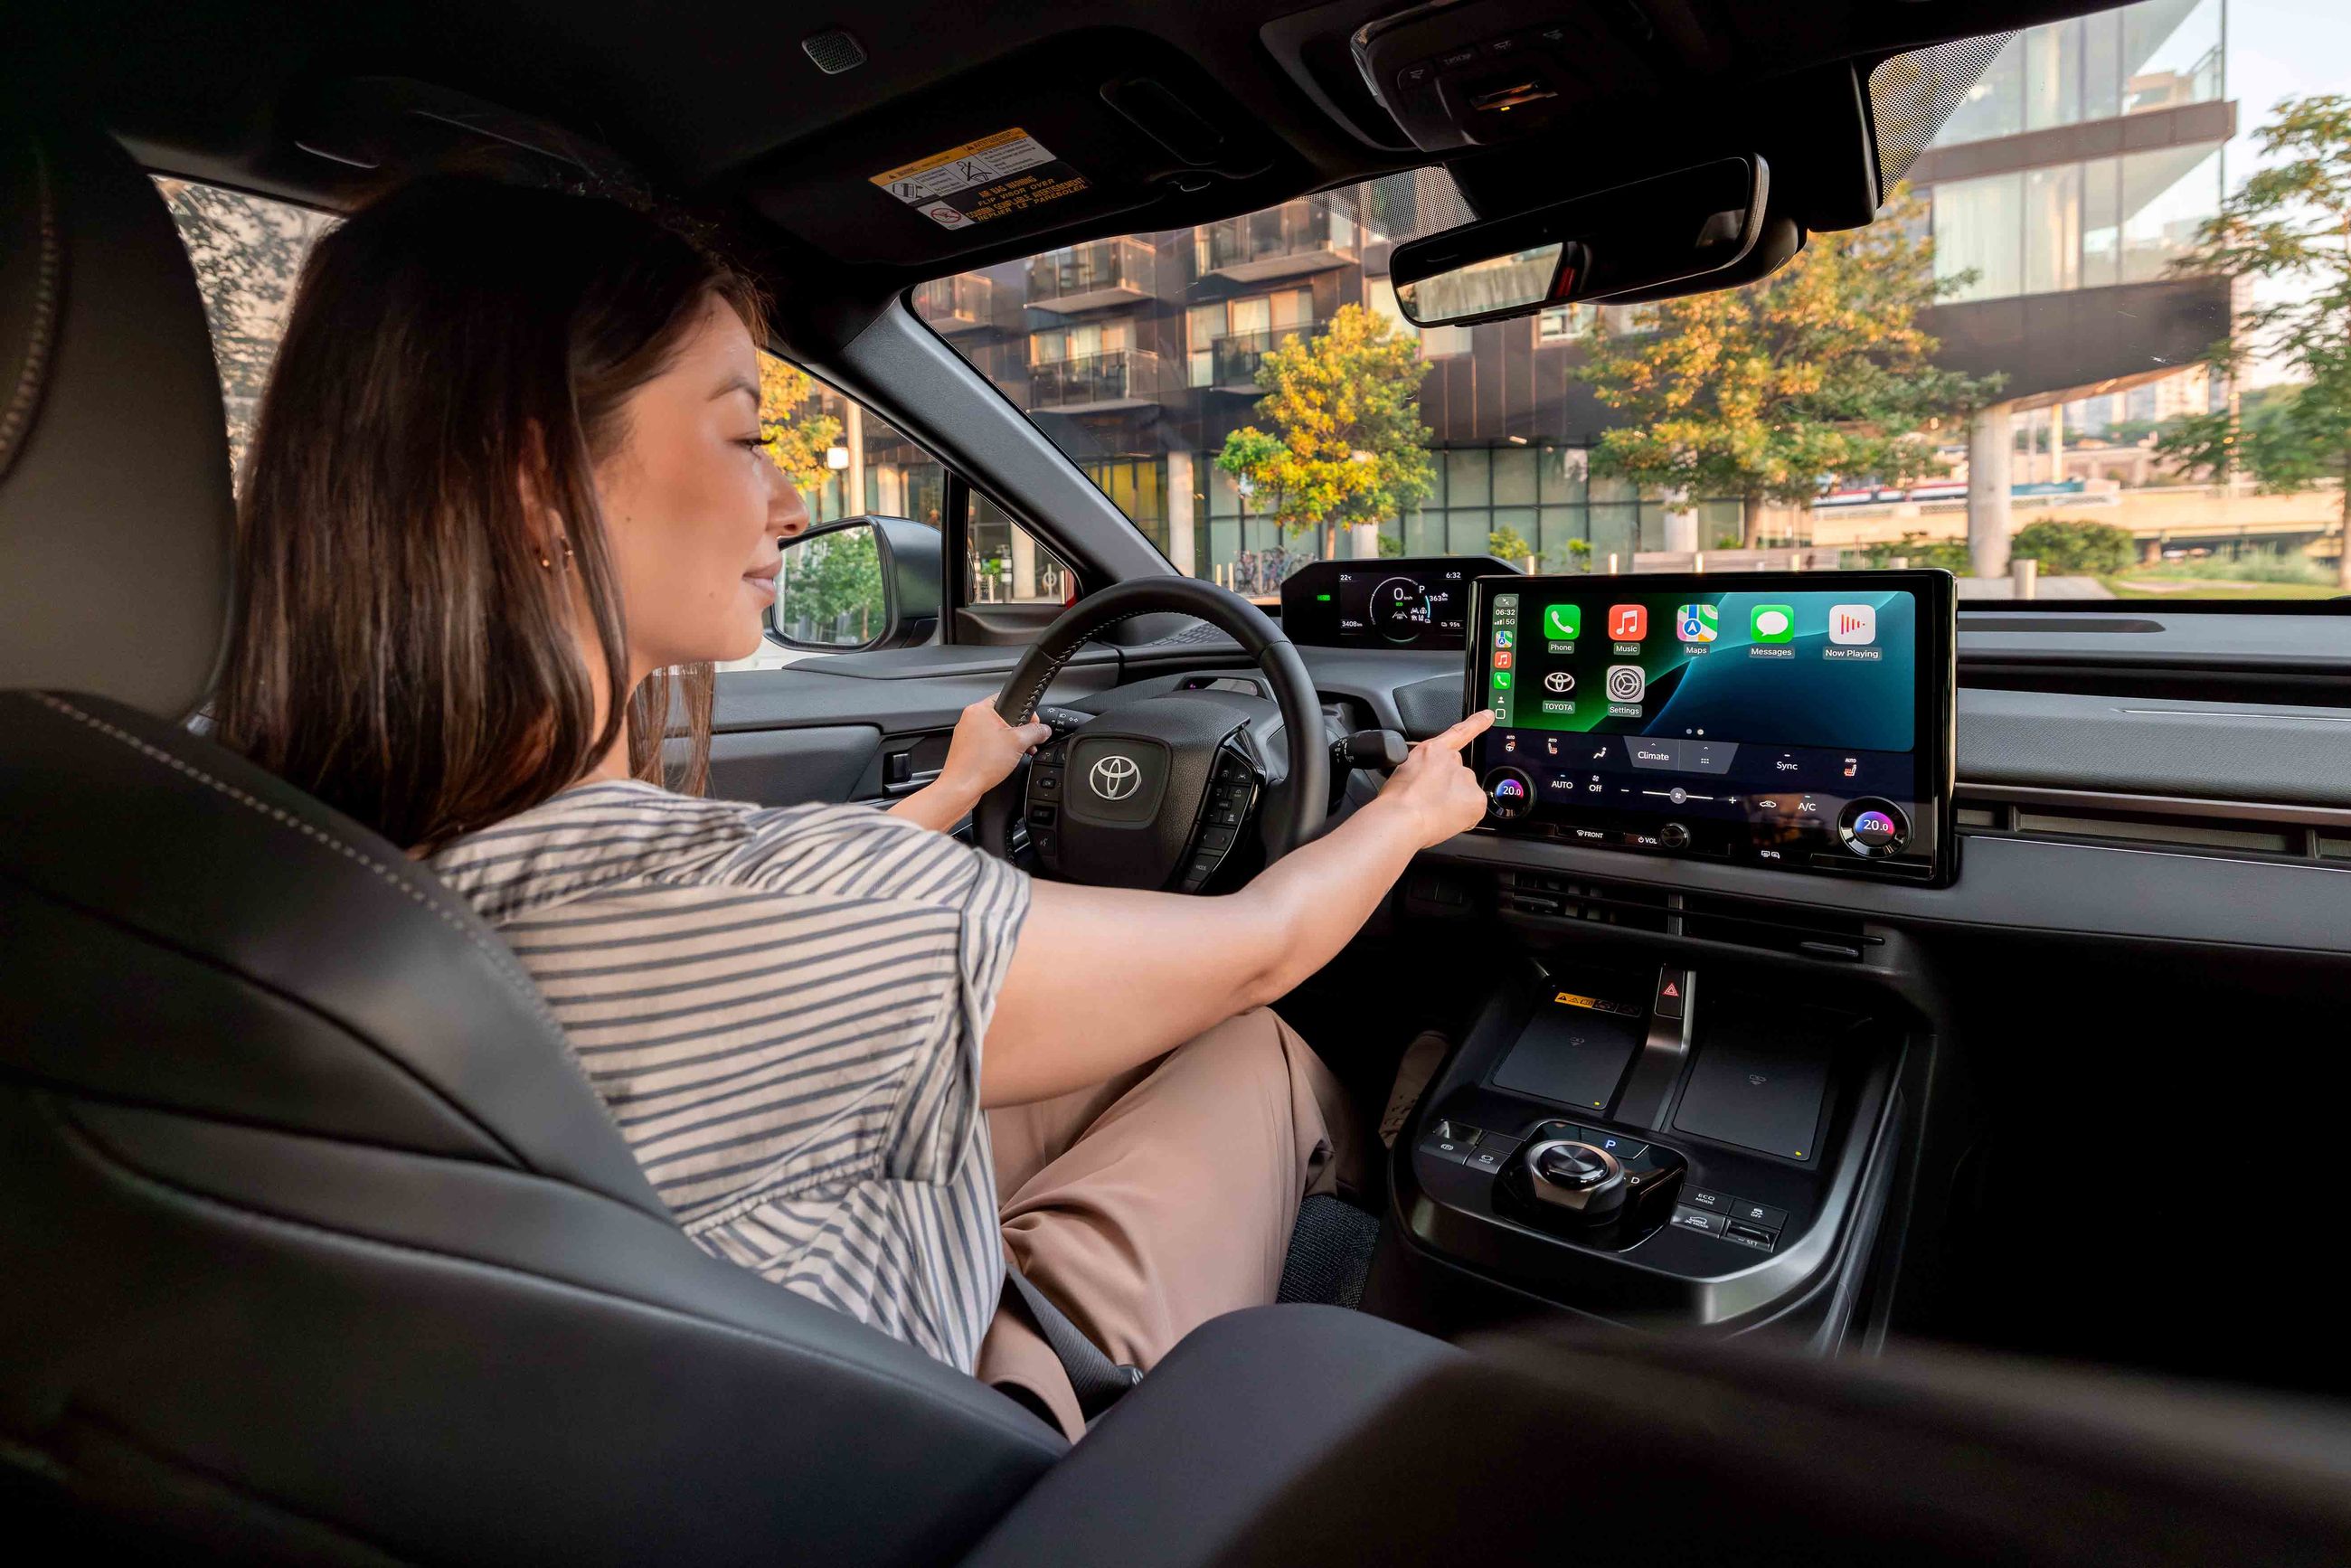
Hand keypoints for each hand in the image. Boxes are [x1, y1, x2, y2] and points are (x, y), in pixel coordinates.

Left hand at [939, 699, 1053, 803]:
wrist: (961, 787)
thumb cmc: (980, 764)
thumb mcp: (1018, 743)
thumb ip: (1035, 732)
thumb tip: (1044, 730)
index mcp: (979, 709)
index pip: (1009, 699)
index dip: (1026, 712)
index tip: (1033, 726)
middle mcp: (970, 719)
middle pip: (1004, 717)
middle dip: (1020, 731)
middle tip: (1027, 743)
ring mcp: (966, 734)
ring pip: (996, 732)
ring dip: (1010, 742)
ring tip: (1017, 754)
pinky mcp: (966, 749)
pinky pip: (987, 744)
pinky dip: (998, 751)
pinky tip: (1003, 762)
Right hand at [1372, 709, 1493, 846]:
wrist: (1401, 818)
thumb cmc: (1396, 800)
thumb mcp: (1403, 772)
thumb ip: (1422, 770)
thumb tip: (1425, 784)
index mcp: (1432, 750)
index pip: (1460, 732)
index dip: (1477, 723)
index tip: (1489, 715)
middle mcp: (1452, 760)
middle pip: (1458, 775)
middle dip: (1449, 789)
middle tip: (1430, 804)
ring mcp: (1466, 778)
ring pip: (1465, 794)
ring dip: (1454, 804)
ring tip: (1433, 814)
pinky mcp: (1476, 798)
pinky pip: (1472, 811)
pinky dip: (1462, 818)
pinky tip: (1444, 820)